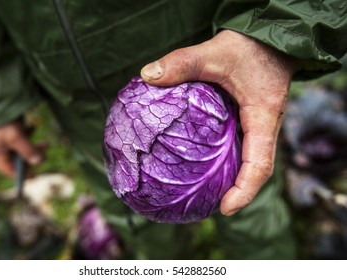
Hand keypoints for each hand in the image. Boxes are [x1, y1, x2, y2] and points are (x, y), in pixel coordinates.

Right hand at [0, 120, 44, 176]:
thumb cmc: (2, 121)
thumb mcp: (16, 137)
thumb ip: (28, 150)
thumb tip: (39, 162)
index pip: (9, 170)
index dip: (23, 174)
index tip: (36, 175)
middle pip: (17, 159)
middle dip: (32, 156)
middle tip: (46, 152)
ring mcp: (0, 139)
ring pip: (20, 147)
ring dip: (33, 145)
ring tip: (47, 143)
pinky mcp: (5, 129)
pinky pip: (19, 136)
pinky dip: (28, 134)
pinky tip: (34, 127)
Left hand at [140, 30, 294, 215]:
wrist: (270, 40)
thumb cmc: (250, 48)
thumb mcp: (216, 52)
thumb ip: (182, 63)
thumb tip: (147, 76)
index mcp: (263, 118)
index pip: (260, 165)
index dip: (245, 191)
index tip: (225, 209)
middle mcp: (264, 127)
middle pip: (255, 170)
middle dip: (237, 193)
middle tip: (211, 206)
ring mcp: (257, 126)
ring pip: (249, 160)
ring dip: (233, 179)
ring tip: (208, 192)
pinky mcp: (249, 120)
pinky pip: (242, 146)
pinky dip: (227, 160)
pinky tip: (204, 161)